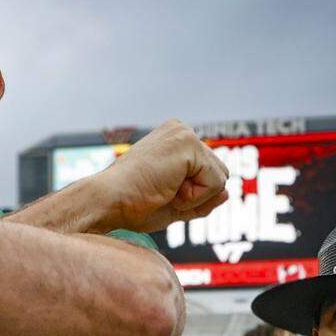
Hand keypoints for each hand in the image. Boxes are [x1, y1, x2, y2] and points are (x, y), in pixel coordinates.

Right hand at [93, 119, 228, 231]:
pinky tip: (166, 188)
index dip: (190, 195)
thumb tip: (227, 193)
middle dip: (196, 194)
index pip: (207, 173)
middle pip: (219, 174)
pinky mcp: (188, 144)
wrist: (108, 201)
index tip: (158, 193)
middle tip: (161, 193)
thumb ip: (202, 198)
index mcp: (174, 140)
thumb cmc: (131, 205)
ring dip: (195, 196)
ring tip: (162, 190)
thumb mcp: (174, 204)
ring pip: (220, 178)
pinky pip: (215, 183)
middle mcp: (181, 131)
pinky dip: (194, 196)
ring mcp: (184, 134)